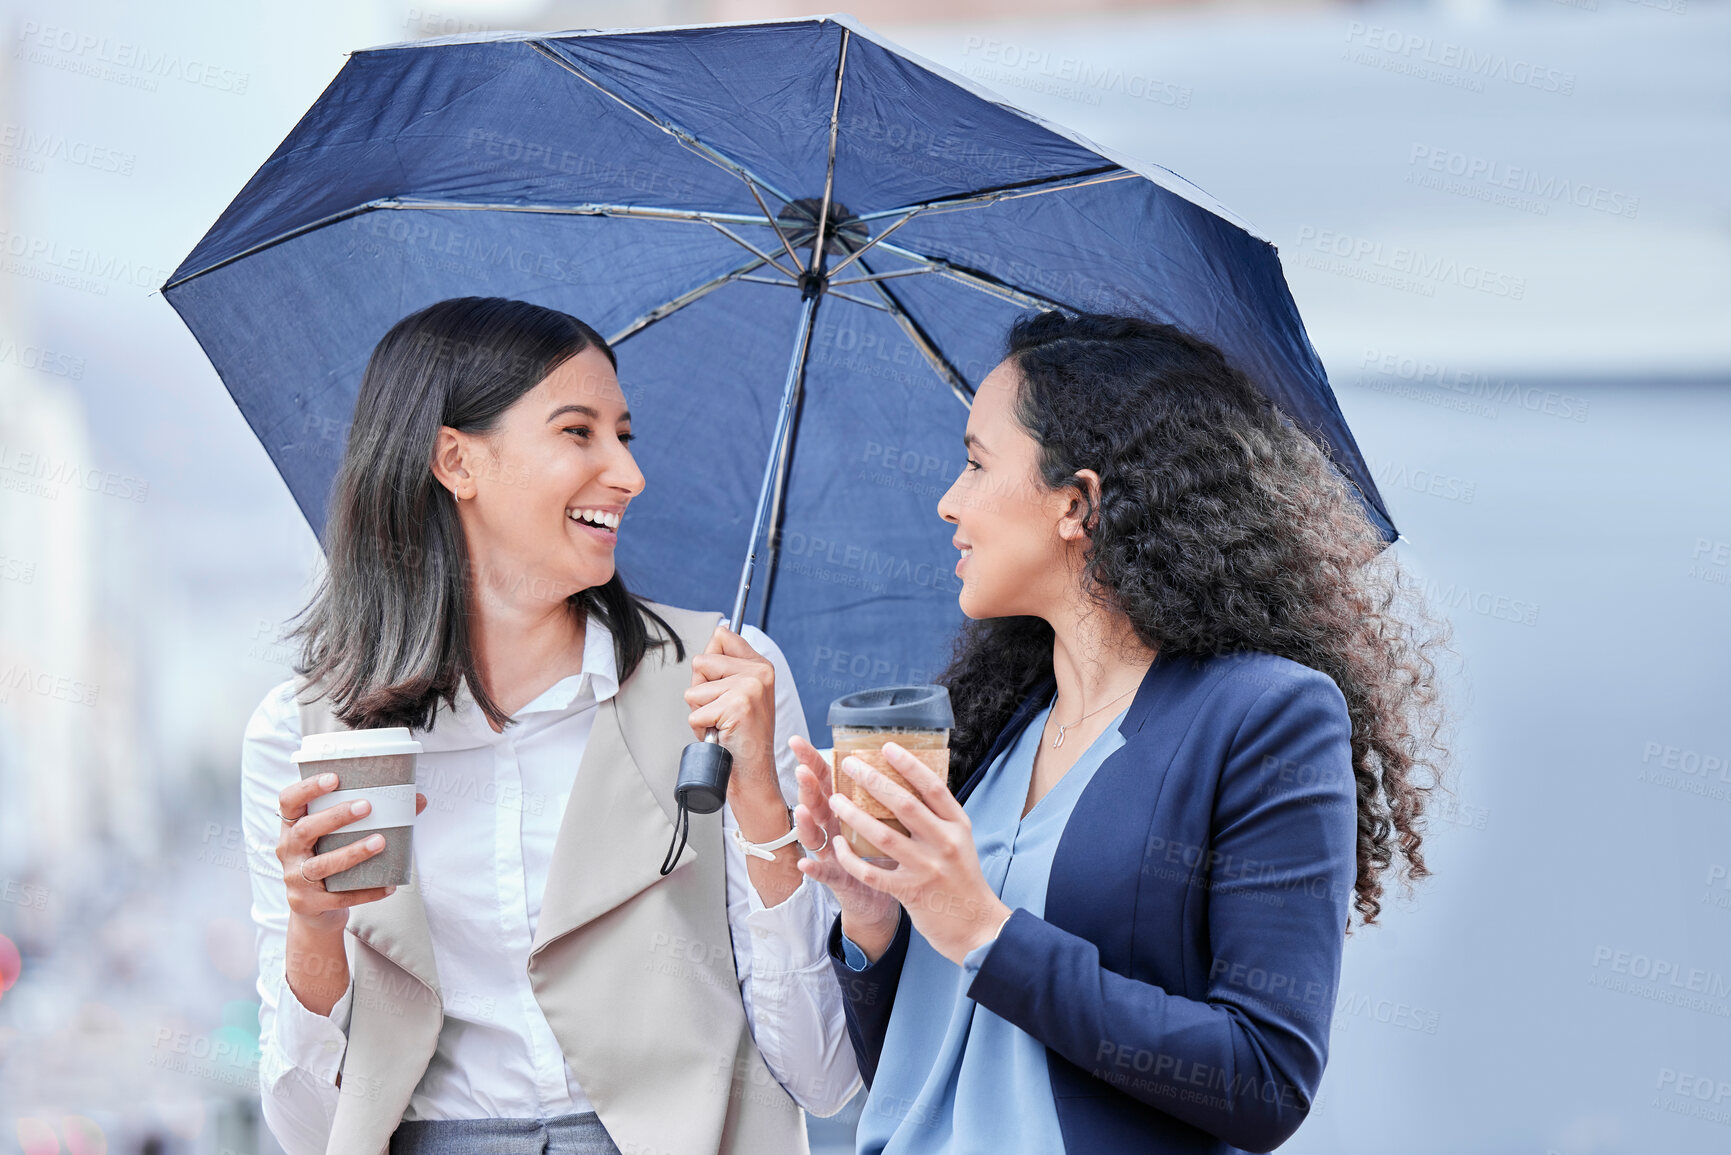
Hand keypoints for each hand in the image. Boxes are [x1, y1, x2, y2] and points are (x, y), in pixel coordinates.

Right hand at [277, 772, 427, 931]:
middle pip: (305, 830)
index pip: (289, 801)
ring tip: (380, 841)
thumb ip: (369, 817)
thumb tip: (418, 800)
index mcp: (293, 827)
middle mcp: (288, 850)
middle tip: (367, 807)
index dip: (307, 788)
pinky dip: (366, 891)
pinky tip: (388, 885)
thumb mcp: (338, 838)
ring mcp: (296, 879)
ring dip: (352, 852)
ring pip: (321, 865)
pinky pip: (340, 897)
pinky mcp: (309, 903)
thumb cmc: (331, 860)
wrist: (316, 911)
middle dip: (336, 817)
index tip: (334, 778)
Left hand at [684, 623, 783, 831]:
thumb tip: (716, 632)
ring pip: (694, 691)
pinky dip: (701, 729)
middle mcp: (759, 673)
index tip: (720, 685)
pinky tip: (721, 735)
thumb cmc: (740, 737)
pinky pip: (694, 713)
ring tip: (722, 725)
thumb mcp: (738, 694)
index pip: (721, 636)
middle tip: (721, 712)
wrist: (753, 774)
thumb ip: (725, 665)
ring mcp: (749, 688)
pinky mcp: (736, 707)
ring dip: (701, 712)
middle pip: (700, 662)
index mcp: (761, 665)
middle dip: (701, 691)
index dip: (709, 663)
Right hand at [789, 735, 900, 957]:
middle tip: (802, 770)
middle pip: (816, 803)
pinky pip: (824, 873)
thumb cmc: (881, 853)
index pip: (825, 779)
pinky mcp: (838, 878)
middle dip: (807, 786)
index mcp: (844, 808)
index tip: (797, 742)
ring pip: (814, 835)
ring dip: (806, 823)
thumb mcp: (881, 819)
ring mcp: (832, 853)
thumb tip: (890, 753)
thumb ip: (880, 792)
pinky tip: (806, 863)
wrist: (878, 896)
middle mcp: (832, 828)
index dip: (812, 760)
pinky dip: (814, 869)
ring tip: (802, 810)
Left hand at [827, 742, 1011, 965]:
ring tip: (835, 800)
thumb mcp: (960, 842)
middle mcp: (944, 843)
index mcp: (957, 826)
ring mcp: (926, 868)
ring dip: (854, 816)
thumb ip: (938, 818)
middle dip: (872, 780)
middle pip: (903, 804)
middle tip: (849, 764)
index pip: (932, 787)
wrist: (976, 926)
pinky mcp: (910, 892)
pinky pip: (872, 872)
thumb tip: (910, 786)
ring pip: (883, 835)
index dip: (908, 765)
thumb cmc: (962, 879)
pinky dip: (851, 858)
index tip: (886, 747)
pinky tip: (837, 846)